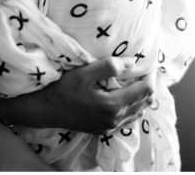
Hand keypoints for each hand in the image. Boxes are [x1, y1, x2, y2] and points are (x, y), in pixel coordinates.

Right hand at [17, 57, 153, 134]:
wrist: (46, 110)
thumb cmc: (62, 89)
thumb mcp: (83, 72)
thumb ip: (109, 66)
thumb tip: (132, 62)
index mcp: (114, 104)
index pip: (146, 90)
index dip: (148, 77)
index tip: (144, 67)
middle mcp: (115, 119)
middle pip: (145, 103)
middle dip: (146, 87)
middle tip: (140, 73)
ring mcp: (110, 127)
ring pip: (138, 113)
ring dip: (139, 99)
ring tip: (132, 85)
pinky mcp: (104, 130)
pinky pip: (127, 121)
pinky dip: (130, 109)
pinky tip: (121, 99)